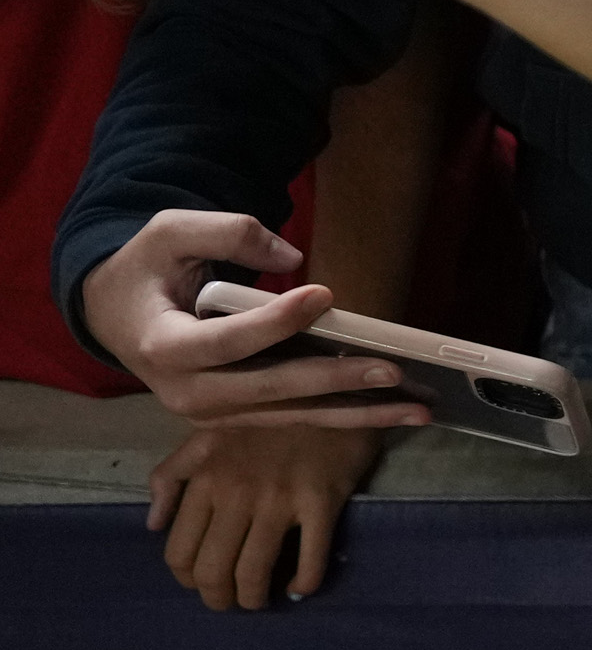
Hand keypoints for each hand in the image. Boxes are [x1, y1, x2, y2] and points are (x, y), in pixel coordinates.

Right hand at [78, 210, 435, 428]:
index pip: (226, 341)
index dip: (274, 322)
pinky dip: (343, 415)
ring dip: (354, 413)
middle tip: (391, 369)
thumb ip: (226, 232)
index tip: (323, 295)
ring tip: (415, 407)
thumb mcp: (170, 233)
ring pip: (289, 415)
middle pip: (267, 390)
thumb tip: (291, 257)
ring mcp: (211, 411)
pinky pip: (293, 417)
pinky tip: (393, 411)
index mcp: (163, 345)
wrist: (118, 314)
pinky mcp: (236, 415)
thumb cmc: (147, 268)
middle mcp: (185, 392)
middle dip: (332, 381)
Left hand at [149, 424, 385, 608]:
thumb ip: (171, 475)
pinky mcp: (322, 501)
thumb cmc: (269, 418)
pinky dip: (304, 583)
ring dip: (255, 598)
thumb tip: (153, 525)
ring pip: (254, 570)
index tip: (204, 584)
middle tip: (231, 602)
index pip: (180, 550)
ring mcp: (280, 498)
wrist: (335, 391)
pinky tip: (301, 588)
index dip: (189, 579)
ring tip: (261, 600)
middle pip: (214, 568)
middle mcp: (237, 492)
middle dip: (219, 598)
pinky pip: (311, 557)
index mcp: (206, 478)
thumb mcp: (207, 435)